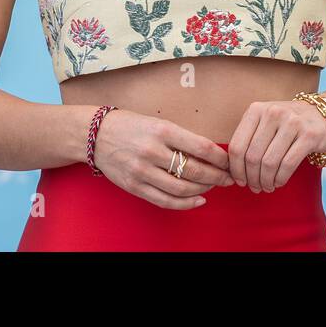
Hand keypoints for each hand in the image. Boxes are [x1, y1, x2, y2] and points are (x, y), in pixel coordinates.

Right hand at [91, 109, 234, 209]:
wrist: (95, 135)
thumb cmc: (131, 126)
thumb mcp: (158, 122)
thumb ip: (181, 138)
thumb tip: (212, 154)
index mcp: (162, 130)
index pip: (201, 147)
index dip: (220, 158)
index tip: (230, 162)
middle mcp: (152, 151)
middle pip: (194, 170)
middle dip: (217, 177)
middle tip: (229, 178)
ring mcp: (142, 171)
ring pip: (182, 188)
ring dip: (204, 189)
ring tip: (213, 186)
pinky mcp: (135, 187)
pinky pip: (165, 201)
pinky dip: (186, 203)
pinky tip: (199, 200)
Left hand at [227, 99, 325, 192]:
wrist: (325, 115)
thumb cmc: (289, 123)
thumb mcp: (266, 121)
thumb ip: (249, 138)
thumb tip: (232, 170)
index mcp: (256, 109)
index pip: (237, 146)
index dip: (235, 169)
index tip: (239, 180)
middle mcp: (273, 113)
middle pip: (252, 156)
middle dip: (251, 178)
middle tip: (254, 187)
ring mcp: (292, 123)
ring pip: (269, 163)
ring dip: (265, 181)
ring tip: (266, 187)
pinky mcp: (309, 135)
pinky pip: (287, 165)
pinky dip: (280, 179)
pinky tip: (278, 182)